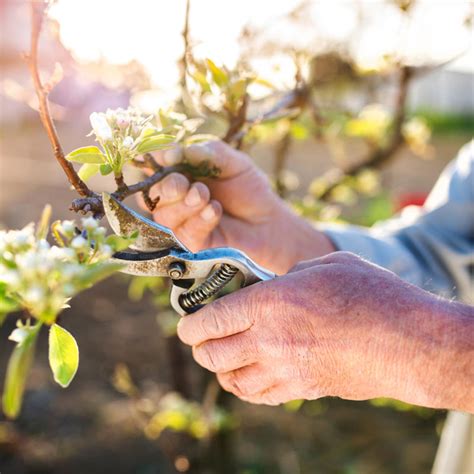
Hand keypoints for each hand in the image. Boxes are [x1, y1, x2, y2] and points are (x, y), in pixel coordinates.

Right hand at [140, 141, 333, 273]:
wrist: (268, 221)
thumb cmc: (249, 189)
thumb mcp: (233, 162)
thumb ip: (206, 153)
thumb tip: (172, 152)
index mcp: (180, 174)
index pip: (154, 167)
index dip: (154, 161)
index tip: (167, 157)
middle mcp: (175, 198)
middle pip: (152, 194)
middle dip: (167, 187)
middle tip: (186, 184)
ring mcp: (181, 222)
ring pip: (164, 215)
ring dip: (185, 205)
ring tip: (206, 196)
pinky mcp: (192, 243)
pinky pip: (184, 232)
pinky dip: (199, 220)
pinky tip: (215, 211)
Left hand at [177, 252, 473, 409]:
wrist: (409, 341)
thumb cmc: (370, 293)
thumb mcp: (324, 265)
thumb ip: (290, 274)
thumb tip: (274, 284)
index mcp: (270, 303)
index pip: (211, 320)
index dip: (190, 325)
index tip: (184, 326)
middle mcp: (269, 340)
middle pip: (213, 354)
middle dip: (200, 348)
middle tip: (200, 340)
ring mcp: (285, 370)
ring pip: (231, 381)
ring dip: (220, 370)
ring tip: (221, 359)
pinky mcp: (303, 389)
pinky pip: (260, 396)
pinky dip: (245, 388)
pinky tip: (248, 378)